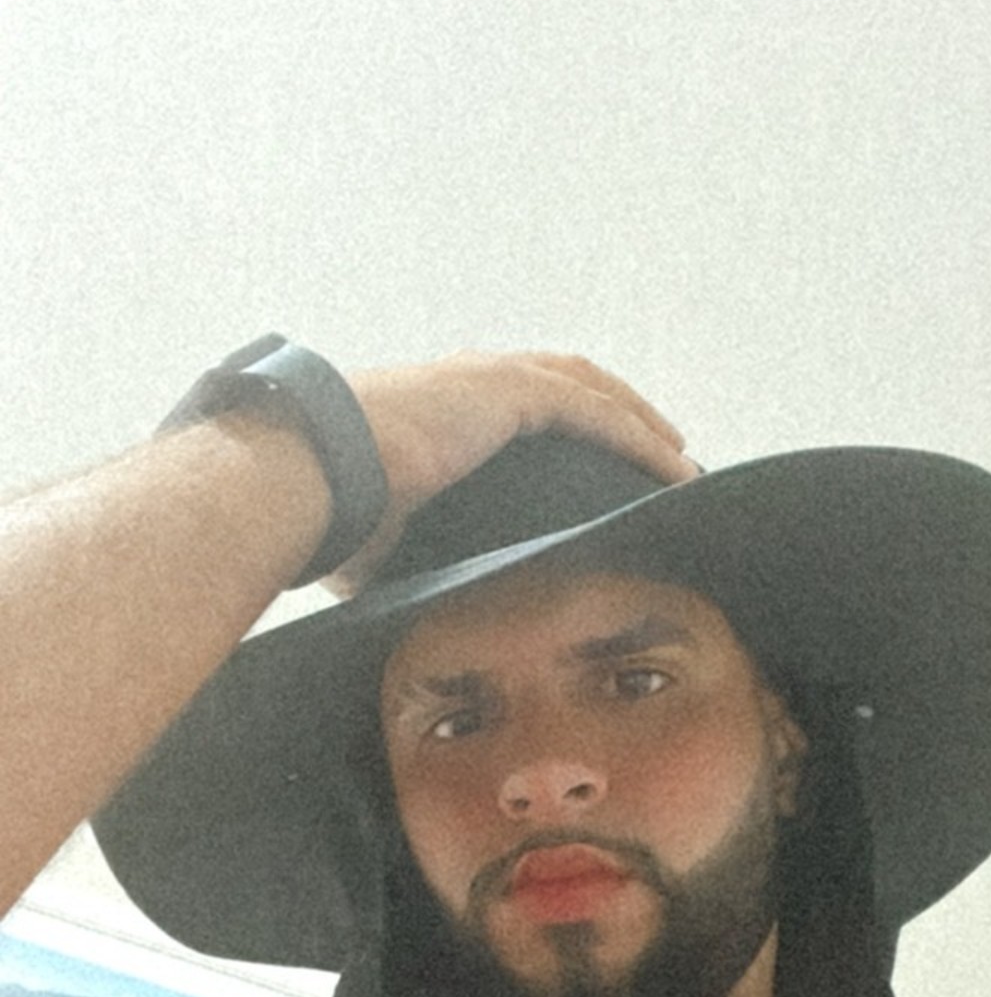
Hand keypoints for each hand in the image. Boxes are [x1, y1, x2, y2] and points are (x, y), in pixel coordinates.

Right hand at [324, 350, 697, 593]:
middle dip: (620, 418)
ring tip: (680, 460)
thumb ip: (414, 564)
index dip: (569, 429)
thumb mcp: (384, 543)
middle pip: (569, 388)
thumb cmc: (326, 517)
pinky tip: (672, 463)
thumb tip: (421, 616)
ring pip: (591, 391)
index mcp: (441, 412)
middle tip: (660, 461)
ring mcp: (488, 380)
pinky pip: (593, 411)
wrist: (303, 474)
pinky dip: (636, 436)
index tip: (603, 470)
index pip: (522, 409)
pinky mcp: (505, 390)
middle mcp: (468, 384)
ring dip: (641, 422)